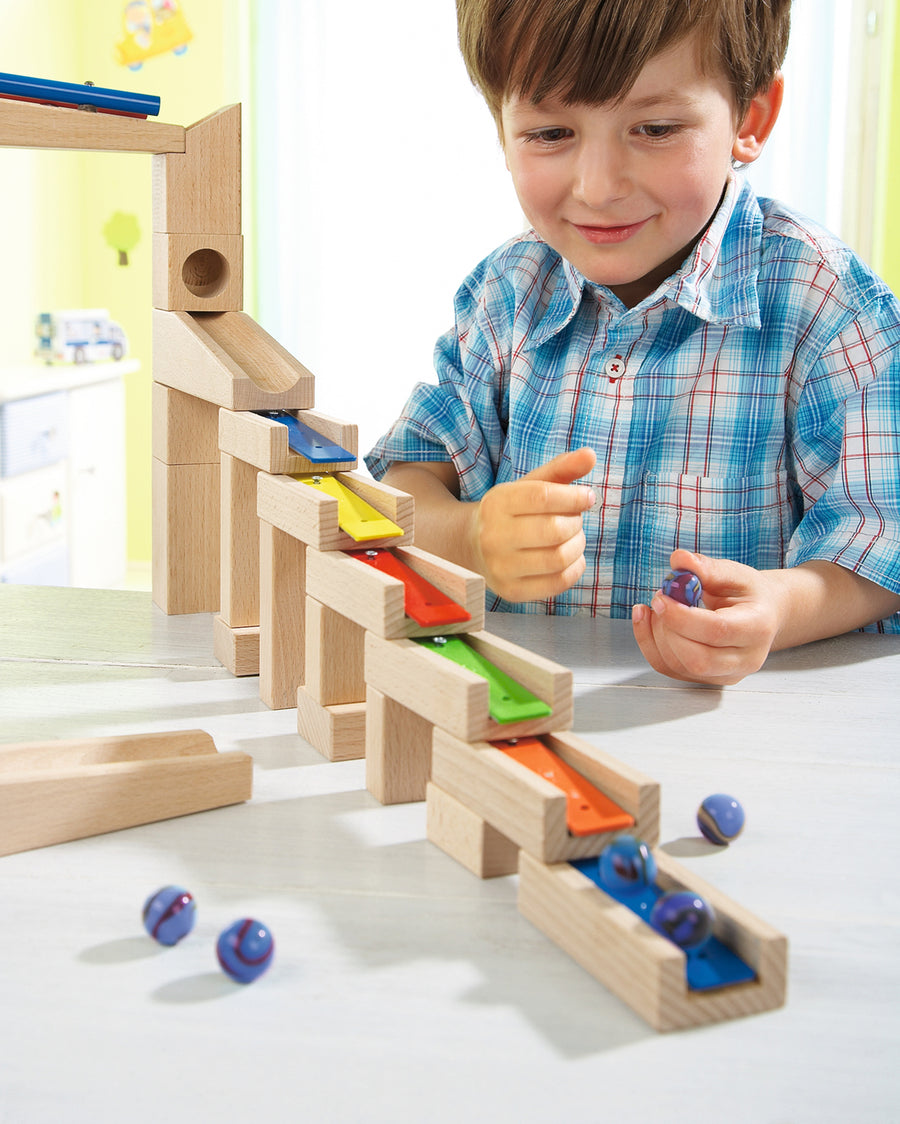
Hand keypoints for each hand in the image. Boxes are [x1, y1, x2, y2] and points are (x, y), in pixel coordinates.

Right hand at [473, 447, 596, 600]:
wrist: (474, 547)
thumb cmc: (513, 512)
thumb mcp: (531, 486)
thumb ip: (561, 469)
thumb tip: (590, 454)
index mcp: (496, 503)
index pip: (542, 496)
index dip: (573, 497)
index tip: (587, 497)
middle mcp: (493, 537)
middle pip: (553, 530)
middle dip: (575, 522)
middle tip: (575, 519)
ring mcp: (500, 568)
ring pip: (558, 558)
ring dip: (578, 545)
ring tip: (573, 538)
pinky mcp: (512, 592)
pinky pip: (558, 582)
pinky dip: (575, 568)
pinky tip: (570, 557)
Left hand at [632, 549, 779, 684]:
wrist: (762, 616)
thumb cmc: (749, 595)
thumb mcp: (734, 573)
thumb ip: (707, 568)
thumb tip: (680, 560)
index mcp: (757, 627)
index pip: (717, 631)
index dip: (682, 617)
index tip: (661, 598)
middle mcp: (746, 659)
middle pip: (697, 658)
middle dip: (667, 628)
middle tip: (659, 598)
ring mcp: (727, 674)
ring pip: (678, 666)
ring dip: (655, 635)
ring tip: (656, 606)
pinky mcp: (707, 678)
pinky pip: (669, 669)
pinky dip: (650, 644)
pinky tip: (650, 621)